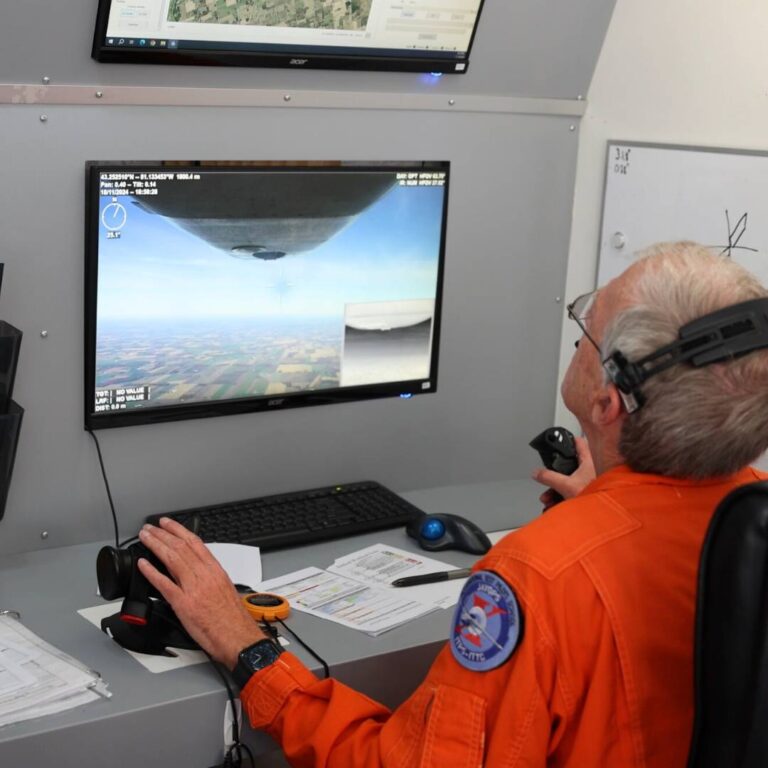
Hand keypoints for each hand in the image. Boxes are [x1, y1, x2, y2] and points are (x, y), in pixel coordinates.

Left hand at [137, 518, 266, 668]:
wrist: (237, 637)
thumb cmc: (233, 618)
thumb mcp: (225, 588)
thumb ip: (209, 576)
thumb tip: (196, 570)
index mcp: (215, 570)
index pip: (194, 542)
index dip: (178, 529)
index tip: (167, 523)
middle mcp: (204, 575)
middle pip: (180, 547)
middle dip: (162, 534)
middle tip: (149, 528)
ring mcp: (193, 588)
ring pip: (171, 559)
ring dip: (155, 545)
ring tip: (145, 538)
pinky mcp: (183, 604)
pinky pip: (164, 584)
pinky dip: (152, 572)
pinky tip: (143, 565)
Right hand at [531, 436, 595, 509]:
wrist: (603, 514)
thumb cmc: (595, 497)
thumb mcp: (565, 486)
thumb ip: (549, 478)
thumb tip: (537, 473)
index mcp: (588, 462)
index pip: (580, 444)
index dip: (572, 439)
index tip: (567, 437)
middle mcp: (591, 470)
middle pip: (571, 466)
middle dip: (556, 474)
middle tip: (549, 476)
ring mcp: (590, 482)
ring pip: (570, 481)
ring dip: (556, 490)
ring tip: (549, 498)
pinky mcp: (589, 493)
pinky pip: (572, 492)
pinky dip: (562, 497)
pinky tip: (555, 504)